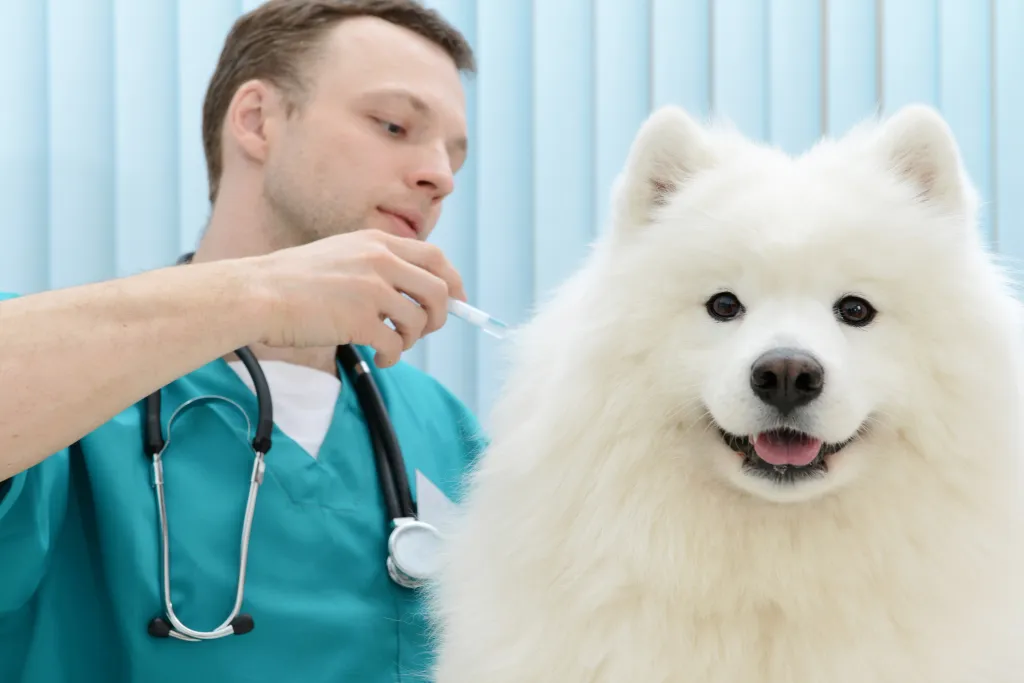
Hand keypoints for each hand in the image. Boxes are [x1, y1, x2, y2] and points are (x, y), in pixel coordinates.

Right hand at [245, 229, 466, 366]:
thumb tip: (420, 293)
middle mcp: (380, 260)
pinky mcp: (359, 320)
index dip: (453, 282)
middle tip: (423, 331)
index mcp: (377, 242)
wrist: (257, 293)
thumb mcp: (342, 254)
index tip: (457, 303)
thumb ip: (378, 265)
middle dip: (439, 317)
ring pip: (419, 321)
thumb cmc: (294, 281)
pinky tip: (380, 359)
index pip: (436, 257)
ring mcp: (371, 289)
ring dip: (411, 340)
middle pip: (438, 290)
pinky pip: (395, 345)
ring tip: (392, 345)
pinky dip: (393, 357)